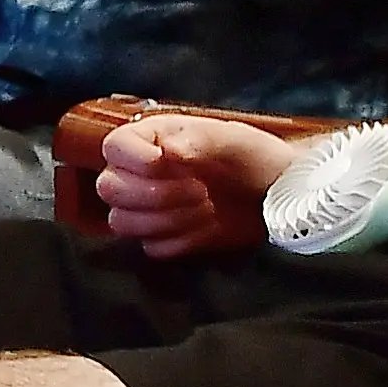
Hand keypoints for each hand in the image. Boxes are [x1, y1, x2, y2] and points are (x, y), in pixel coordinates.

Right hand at [93, 112, 306, 258]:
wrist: (278, 196)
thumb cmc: (254, 158)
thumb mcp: (231, 139)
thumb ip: (196, 141)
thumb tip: (167, 151)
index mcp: (150, 139)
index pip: (114, 147)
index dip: (133, 159)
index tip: (164, 163)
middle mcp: (140, 173)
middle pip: (109, 189)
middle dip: (153, 194)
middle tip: (198, 189)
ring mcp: (149, 209)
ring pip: (123, 221)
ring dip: (166, 218)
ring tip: (205, 206)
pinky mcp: (165, 238)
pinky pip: (151, 247)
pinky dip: (178, 240)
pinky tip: (205, 227)